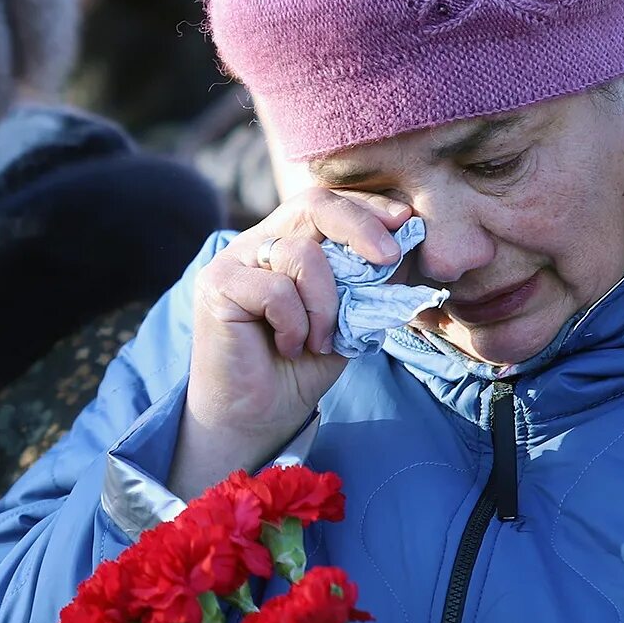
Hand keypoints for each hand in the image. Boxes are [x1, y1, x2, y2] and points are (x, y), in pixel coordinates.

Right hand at [170, 188, 410, 498]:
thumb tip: (406, 244)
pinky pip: (276, 289)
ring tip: (321, 340)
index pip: (329, 204)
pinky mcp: (217, 284)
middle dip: (360, 226)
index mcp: (288, 242)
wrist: (258, 417)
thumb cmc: (300, 368)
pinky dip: (295, 323)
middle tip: (389, 257)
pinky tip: (290, 347)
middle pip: (313, 206)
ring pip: (300, 255)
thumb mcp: (348, 319)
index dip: (368, 208)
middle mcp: (258, 242)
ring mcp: (234, 260)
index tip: (406, 223)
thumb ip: (368, 282)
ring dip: (325, 304)